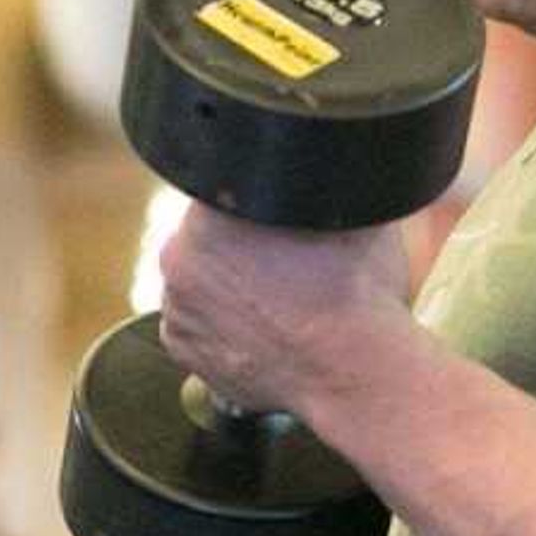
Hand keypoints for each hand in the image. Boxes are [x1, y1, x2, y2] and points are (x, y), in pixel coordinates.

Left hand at [153, 207, 416, 417]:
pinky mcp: (180, 348)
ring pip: (198, 281)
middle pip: (203, 235)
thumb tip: (327, 163)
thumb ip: (324, 181)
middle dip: (234, 245)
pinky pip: (195, 324)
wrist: (354, 372)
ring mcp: (176, 307)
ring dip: (225, 286)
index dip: (253, 199)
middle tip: (280, 263)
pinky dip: (219, 326)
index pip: (222, 186)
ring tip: (274, 301)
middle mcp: (179, 257)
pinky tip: (258, 328)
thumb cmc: (358, 293)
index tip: (277, 215)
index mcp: (212, 211)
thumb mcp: (358, 210)